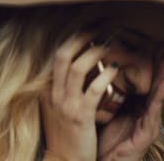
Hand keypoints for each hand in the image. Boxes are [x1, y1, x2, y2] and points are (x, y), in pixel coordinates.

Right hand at [40, 33, 118, 160]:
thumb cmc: (64, 135)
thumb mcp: (55, 108)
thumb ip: (60, 89)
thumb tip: (74, 68)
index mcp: (48, 91)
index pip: (57, 57)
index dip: (72, 40)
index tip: (87, 30)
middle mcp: (54, 94)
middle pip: (63, 56)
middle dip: (81, 38)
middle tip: (98, 29)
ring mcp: (66, 105)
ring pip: (78, 68)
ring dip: (95, 53)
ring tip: (109, 45)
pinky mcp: (81, 116)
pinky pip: (94, 90)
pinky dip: (105, 76)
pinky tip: (116, 70)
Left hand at [97, 56, 163, 160]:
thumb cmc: (104, 141)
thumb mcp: (107, 113)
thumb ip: (109, 97)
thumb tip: (100, 72)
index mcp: (134, 109)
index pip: (142, 82)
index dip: (147, 64)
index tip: (150, 45)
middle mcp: (143, 116)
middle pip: (153, 85)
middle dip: (159, 65)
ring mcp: (147, 125)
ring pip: (156, 95)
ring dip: (163, 76)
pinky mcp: (146, 135)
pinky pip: (153, 112)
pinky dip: (159, 97)